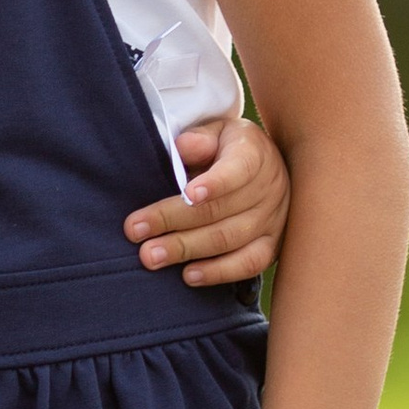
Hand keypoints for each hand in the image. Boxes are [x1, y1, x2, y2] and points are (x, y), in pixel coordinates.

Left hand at [125, 111, 290, 285]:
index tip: (188, 195)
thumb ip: (199, 139)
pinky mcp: (271, 246)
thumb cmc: (226, 149)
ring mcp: (273, 220)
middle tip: (135, 231)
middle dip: (174, 221)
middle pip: (221, 210)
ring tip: (151, 256)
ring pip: (229, 239)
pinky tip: (188, 275)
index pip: (238, 169)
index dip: (215, 183)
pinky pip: (248, 264)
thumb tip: (182, 147)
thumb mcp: (215, 133)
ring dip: (186, 249)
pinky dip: (217, 272)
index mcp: (255, 154)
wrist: (263, 167)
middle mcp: (269, 188)